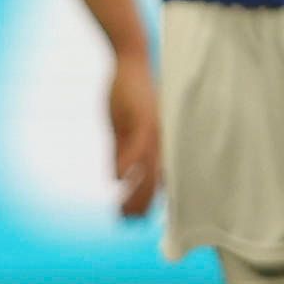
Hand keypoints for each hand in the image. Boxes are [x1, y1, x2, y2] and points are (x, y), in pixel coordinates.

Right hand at [108, 50, 162, 218]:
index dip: (153, 201)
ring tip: (121, 211)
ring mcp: (158, 132)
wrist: (131, 62)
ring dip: (135, 195)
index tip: (137, 219)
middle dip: (143, 205)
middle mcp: (166, 141)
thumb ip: (121, 153)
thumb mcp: (122, 129)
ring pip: (150, 173)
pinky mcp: (145, 121)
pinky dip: (126, 168)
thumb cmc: (127, 94)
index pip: (163, 180)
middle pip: (159, 183)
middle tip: (126, 221)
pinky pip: (138, 152)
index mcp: (163, 143)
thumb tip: (117, 179)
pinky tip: (117, 182)